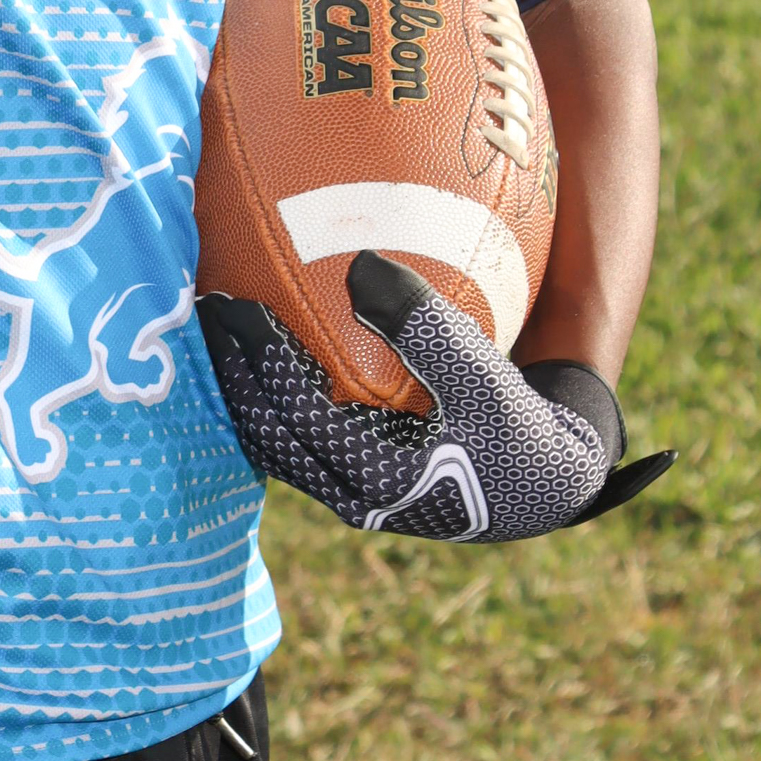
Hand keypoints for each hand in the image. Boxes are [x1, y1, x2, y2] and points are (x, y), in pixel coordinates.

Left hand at [199, 251, 674, 542]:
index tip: (235, 306)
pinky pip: (301, 439)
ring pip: (277, 443)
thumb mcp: (483, 376)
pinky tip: (268, 352)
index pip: (295, 416)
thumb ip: (426, 326)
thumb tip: (358, 264)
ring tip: (224, 334)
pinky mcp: (361, 481)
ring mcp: (353, 493)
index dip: (258, 360)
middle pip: (268, 434)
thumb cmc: (521, 428)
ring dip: (246, 390)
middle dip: (232, 374)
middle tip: (209, 312)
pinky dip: (276, 398)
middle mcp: (354, 495)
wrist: (551, 483)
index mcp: (379, 479)